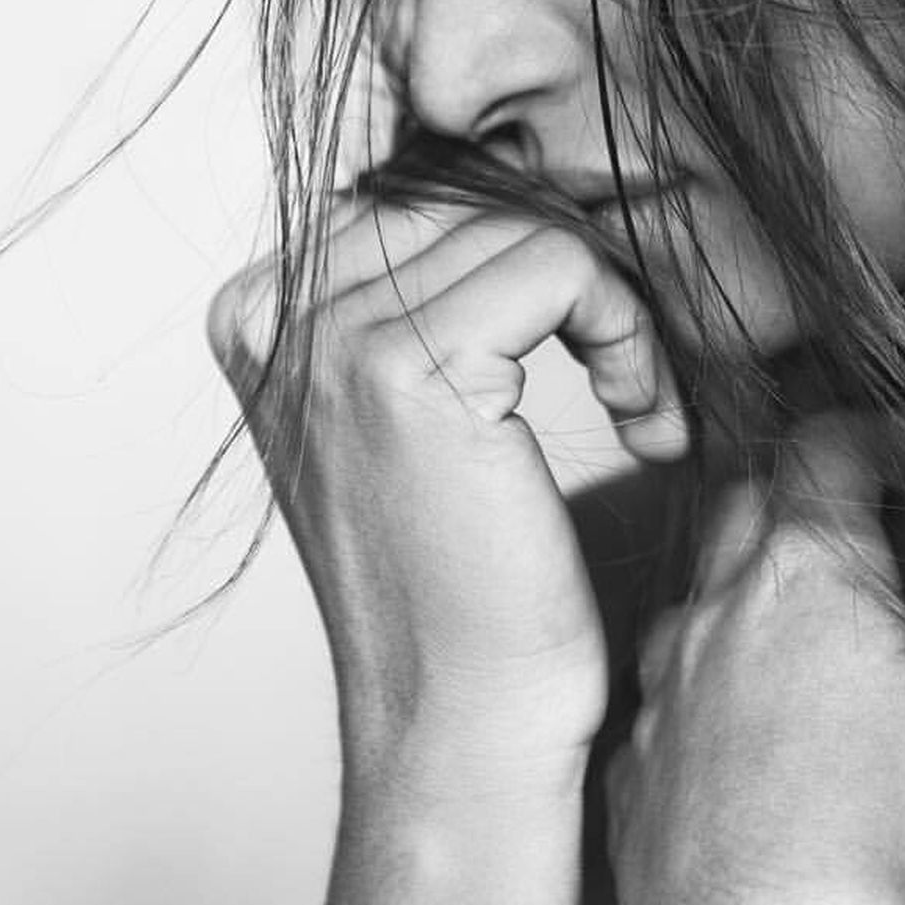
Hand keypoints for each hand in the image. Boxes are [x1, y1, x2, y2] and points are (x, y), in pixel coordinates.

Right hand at [208, 197, 687, 787]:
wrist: (464, 724)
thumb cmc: (466, 582)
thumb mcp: (427, 417)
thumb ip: (435, 295)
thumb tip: (532, 180)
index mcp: (258, 310)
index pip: (435, 198)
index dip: (542, 258)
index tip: (598, 347)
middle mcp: (269, 311)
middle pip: (482, 201)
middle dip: (586, 283)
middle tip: (637, 380)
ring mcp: (325, 338)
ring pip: (532, 228)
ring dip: (621, 314)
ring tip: (641, 407)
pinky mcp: (402, 369)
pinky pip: (563, 265)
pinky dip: (630, 334)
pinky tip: (646, 421)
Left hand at [605, 416, 904, 904]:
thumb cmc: (894, 828)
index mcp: (804, 571)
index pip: (829, 450)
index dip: (880, 435)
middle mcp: (714, 616)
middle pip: (746, 508)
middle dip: (804, 495)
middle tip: (864, 524)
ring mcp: (661, 699)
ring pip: (695, 604)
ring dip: (748, 595)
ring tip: (809, 637)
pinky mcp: (635, 783)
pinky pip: (666, 705)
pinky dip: (709, 694)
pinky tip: (748, 740)